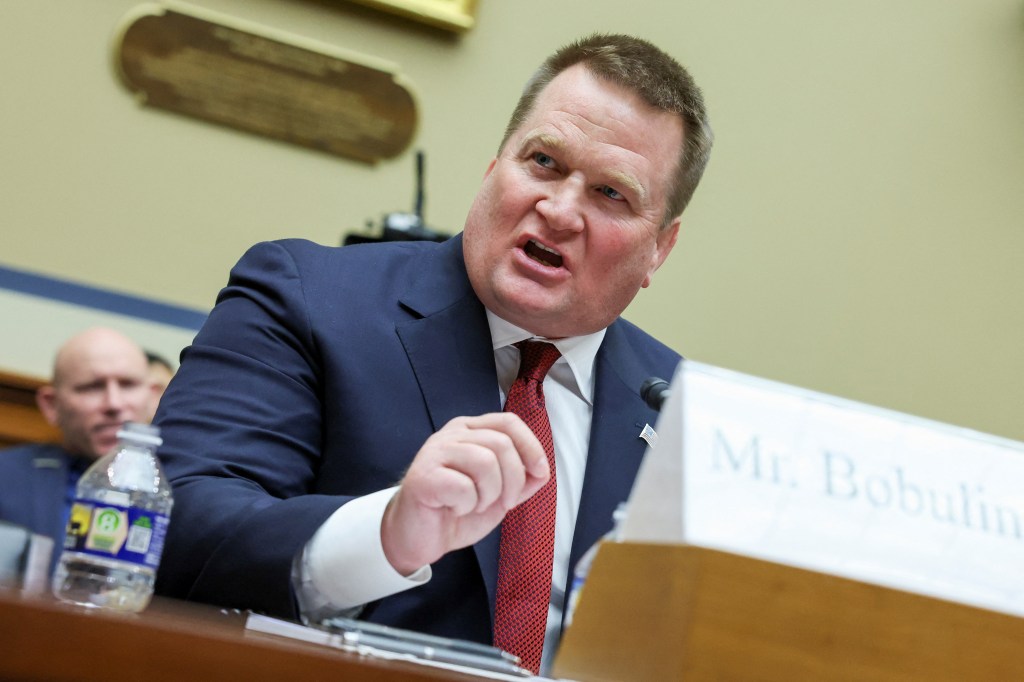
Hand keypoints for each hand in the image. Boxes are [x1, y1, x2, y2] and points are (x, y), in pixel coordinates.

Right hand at [381, 413, 549, 574]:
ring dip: (490, 494)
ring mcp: (435, 452)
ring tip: (475, 505)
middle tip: (503, 503)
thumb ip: (521, 480)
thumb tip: (542, 471)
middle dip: (513, 481)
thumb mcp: (498, 494)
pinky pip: (463, 486)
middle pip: (502, 444)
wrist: (418, 537)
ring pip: (485, 462)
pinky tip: (455, 509)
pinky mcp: (423, 476)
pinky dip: (467, 505)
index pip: (509, 422)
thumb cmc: (456, 510)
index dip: (531, 446)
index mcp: (471, 431)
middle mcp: (452, 435)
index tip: (540, 473)